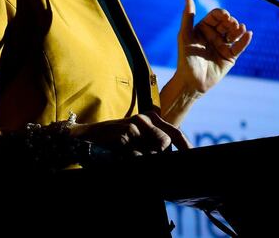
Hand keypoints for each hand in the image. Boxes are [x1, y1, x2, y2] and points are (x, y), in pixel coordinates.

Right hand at [69, 111, 191, 155]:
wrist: (85, 138)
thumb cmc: (113, 142)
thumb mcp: (135, 139)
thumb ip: (152, 144)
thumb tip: (170, 154)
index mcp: (150, 118)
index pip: (174, 133)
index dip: (185, 146)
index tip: (193, 157)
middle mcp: (145, 118)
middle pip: (165, 144)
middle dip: (159, 156)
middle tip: (142, 158)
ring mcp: (135, 125)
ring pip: (152, 152)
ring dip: (143, 159)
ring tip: (128, 155)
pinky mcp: (125, 134)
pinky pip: (137, 156)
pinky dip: (132, 160)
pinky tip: (122, 156)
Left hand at [176, 0, 252, 93]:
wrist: (191, 82)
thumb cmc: (185, 58)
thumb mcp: (185, 36)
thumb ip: (187, 17)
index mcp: (203, 28)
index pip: (215, 16)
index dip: (221, 14)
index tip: (225, 16)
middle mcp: (214, 35)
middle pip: (226, 23)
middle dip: (231, 21)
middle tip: (232, 24)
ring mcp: (222, 46)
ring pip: (234, 33)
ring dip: (238, 29)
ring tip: (240, 28)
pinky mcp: (230, 57)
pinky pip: (239, 47)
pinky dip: (245, 40)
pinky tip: (248, 34)